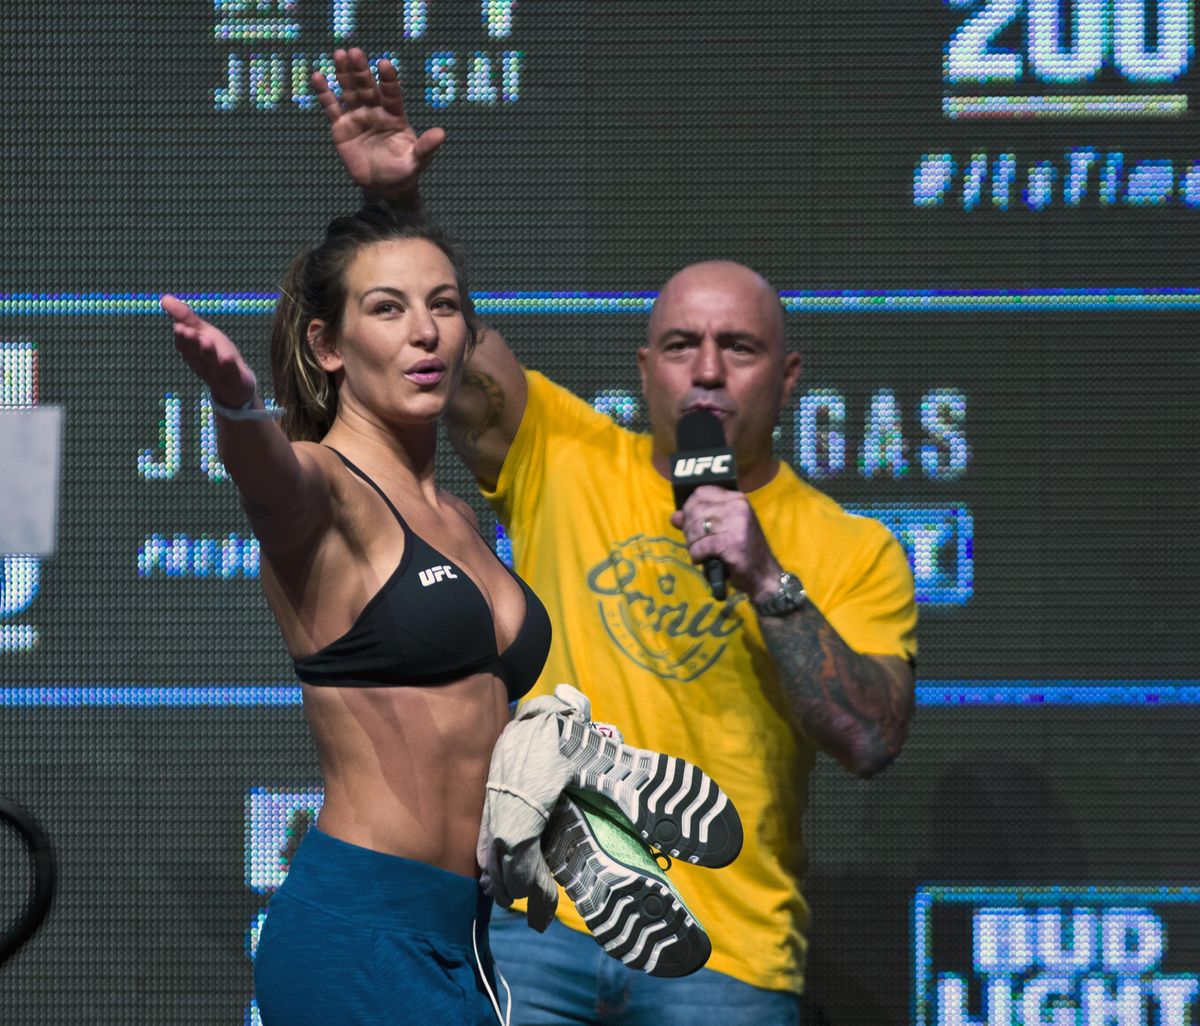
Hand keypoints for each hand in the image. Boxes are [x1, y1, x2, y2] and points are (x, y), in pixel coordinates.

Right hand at [160, 295, 256, 407]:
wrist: (235, 384)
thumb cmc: (215, 354)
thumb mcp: (201, 332)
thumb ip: (185, 317)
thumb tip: (164, 298)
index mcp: (191, 352)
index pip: (184, 345)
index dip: (182, 337)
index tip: (179, 326)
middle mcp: (201, 363)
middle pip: (195, 354)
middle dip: (191, 343)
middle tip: (188, 331)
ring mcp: (217, 372)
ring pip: (211, 363)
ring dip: (208, 353)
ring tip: (206, 340)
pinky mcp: (233, 378)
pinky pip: (230, 373)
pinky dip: (228, 366)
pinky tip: (228, 357)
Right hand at [314, 48, 445, 197]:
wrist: (383, 188)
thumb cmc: (404, 172)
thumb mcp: (417, 161)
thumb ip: (426, 146)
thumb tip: (442, 134)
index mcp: (395, 115)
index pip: (391, 94)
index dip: (388, 80)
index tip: (384, 64)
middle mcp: (376, 111)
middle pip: (367, 88)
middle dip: (361, 71)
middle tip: (354, 52)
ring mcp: (358, 116)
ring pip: (349, 91)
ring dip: (344, 74)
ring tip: (339, 54)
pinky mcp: (341, 127)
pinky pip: (332, 107)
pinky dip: (324, 93)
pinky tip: (318, 76)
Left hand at [670, 486, 782, 601]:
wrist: (763, 575)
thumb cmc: (742, 551)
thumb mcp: (722, 530)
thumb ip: (698, 519)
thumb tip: (675, 516)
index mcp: (737, 499)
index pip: (701, 492)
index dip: (689, 507)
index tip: (690, 522)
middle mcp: (738, 507)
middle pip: (695, 510)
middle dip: (688, 529)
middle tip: (694, 542)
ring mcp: (737, 524)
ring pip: (696, 527)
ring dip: (691, 543)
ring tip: (699, 552)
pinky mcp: (732, 543)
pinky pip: (701, 545)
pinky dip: (696, 555)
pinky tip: (702, 559)